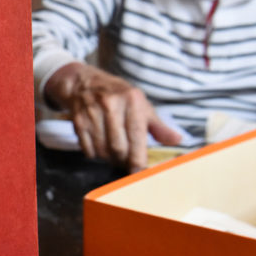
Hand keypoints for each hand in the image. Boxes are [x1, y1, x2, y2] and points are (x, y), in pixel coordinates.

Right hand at [44, 63, 181, 171]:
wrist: (85, 83)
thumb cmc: (118, 96)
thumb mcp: (141, 105)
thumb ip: (158, 125)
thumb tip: (176, 140)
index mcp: (132, 100)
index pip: (137, 136)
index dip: (138, 159)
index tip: (140, 171)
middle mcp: (112, 105)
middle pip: (119, 148)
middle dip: (124, 161)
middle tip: (127, 162)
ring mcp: (93, 113)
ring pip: (103, 151)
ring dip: (110, 158)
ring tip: (114, 153)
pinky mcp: (79, 121)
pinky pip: (88, 149)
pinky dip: (95, 154)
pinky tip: (100, 146)